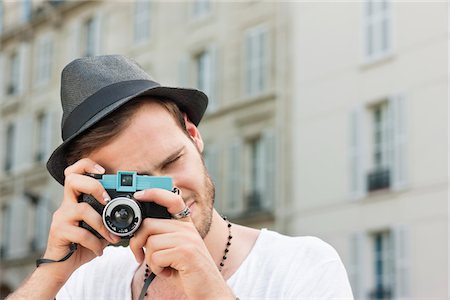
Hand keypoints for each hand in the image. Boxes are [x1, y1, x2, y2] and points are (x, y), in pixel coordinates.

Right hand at [42, 158, 120, 281]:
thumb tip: (134, 214)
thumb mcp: (99, 229)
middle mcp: (66, 204)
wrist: (61, 267)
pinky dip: (95, 243)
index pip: (74, 172)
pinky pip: (81, 233)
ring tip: (111, 237)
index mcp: (76, 199)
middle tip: (107, 200)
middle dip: (94, 186)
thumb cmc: (81, 245)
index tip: (103, 171)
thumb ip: (109, 219)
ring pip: (82, 209)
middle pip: (72, 180)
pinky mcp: (58, 231)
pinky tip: (100, 250)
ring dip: (102, 225)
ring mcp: (61, 217)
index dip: (86, 165)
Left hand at [130, 189, 233, 298]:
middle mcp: (187, 228)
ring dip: (150, 260)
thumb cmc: (188, 270)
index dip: (154, 193)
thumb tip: (138, 231)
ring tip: (162, 266)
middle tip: (139, 255)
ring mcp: (188, 239)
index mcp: (185, 224)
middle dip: (137, 242)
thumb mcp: (176, 248)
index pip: (172, 199)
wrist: (209, 289)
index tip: (139, 195)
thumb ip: (163, 236)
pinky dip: (156, 269)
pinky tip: (168, 272)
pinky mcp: (185, 252)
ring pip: (151, 242)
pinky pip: (156, 257)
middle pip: (149, 224)